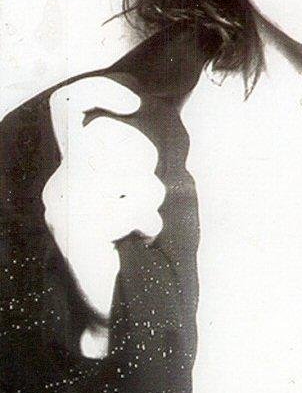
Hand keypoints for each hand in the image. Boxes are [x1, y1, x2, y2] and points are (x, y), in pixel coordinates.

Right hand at [42, 78, 164, 356]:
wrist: (111, 303)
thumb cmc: (125, 243)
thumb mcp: (121, 192)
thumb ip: (121, 161)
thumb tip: (134, 115)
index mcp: (66, 171)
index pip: (67, 106)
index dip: (99, 89)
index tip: (133, 105)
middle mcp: (59, 184)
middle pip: (115, 139)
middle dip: (145, 169)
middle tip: (142, 203)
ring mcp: (67, 205)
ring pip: (139, 178)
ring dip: (151, 203)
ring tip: (138, 227)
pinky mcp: (81, 229)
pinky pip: (137, 209)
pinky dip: (148, 225)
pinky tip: (134, 242)